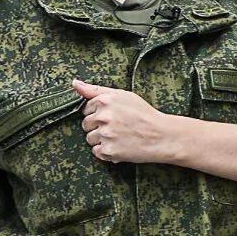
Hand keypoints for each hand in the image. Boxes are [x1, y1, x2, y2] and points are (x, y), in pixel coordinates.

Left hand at [74, 80, 189, 164]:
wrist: (161, 136)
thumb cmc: (143, 114)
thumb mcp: (122, 95)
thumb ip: (96, 90)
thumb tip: (75, 83)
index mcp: (105, 100)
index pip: (86, 109)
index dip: (99, 114)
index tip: (112, 116)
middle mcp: (103, 117)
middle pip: (86, 124)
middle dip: (98, 127)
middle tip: (117, 128)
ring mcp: (105, 134)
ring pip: (90, 139)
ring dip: (101, 140)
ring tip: (119, 137)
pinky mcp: (108, 151)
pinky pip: (96, 152)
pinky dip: (106, 152)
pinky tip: (119, 146)